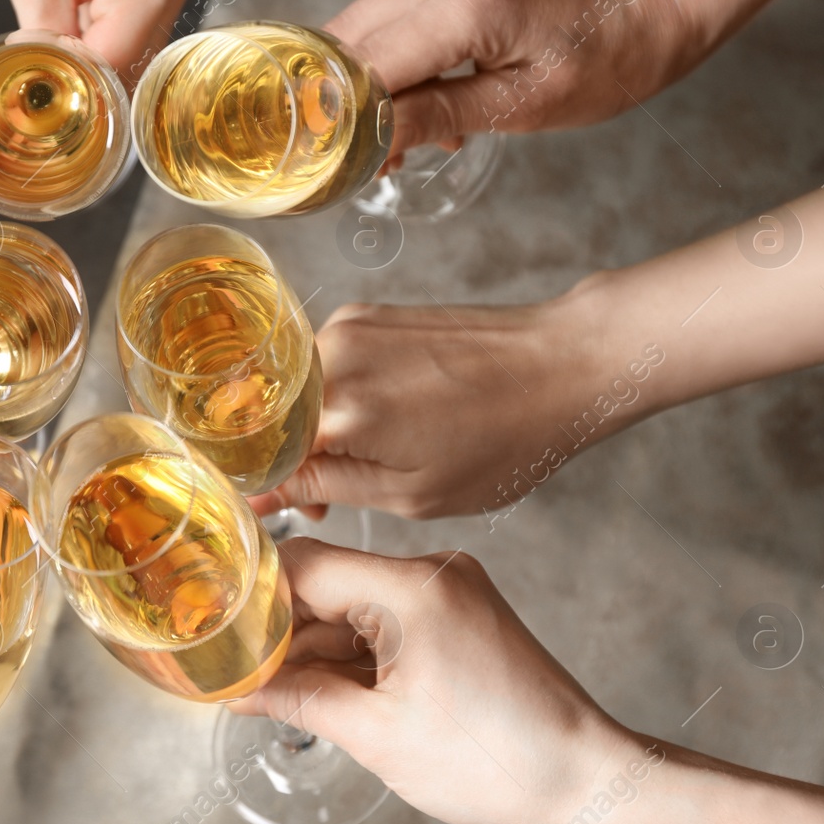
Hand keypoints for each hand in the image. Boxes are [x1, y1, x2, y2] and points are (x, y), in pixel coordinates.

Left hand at [0, 0, 207, 77]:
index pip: (121, 57)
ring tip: (48, 63)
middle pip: (135, 58)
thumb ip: (47, 42)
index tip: (45, 102)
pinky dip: (93, 43)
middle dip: (88, 80)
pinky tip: (64, 42)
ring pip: (131, 50)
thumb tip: (51, 96)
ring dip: (91, 65)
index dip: (82, 87)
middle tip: (42, 94)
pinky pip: (126, 29)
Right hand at [230, 539, 630, 823]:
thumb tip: (236, 688)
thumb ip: (296, 699)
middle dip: (282, 631)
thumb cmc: (495, 760)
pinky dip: (354, 654)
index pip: (303, 566)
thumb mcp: (375, 735)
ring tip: (275, 695)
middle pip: (327, 583)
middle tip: (236, 675)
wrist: (585, 779)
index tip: (214, 631)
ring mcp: (450, 592)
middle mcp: (433, 572)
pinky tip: (324, 691)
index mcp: (412, 588)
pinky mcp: (460, 616)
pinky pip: (385, 621)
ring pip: (353, 605)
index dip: (252, 600)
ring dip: (316, 648)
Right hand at [252, 293, 661, 519]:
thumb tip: (265, 494)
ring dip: (317, 425)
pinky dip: (339, 394)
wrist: (562, 364)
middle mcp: (331, 357)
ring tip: (376, 452)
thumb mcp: (413, 492)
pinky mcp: (365, 313)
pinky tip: (388, 414)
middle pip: (271, 417)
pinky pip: (325, 364)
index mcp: (341, 412)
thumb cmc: (504, 439)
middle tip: (339, 495)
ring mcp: (346, 326)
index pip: (261, 455)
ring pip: (296, 390)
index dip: (269, 488)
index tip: (292, 509)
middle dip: (293, 458)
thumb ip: (327, 488)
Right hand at [326, 0, 694, 154]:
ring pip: (361, 22)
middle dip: (345, 101)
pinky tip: (426, 88)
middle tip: (369, 154)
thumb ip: (434, 116)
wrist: (649, 2)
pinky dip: (394, 53)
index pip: (365, 63)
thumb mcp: (521, 106)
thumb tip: (367, 140)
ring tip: (411, 128)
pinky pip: (391, 7)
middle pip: (348, 37)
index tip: (336, 158)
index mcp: (469, 0)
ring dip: (369, 80)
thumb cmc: (605, 59)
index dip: (340, 114)